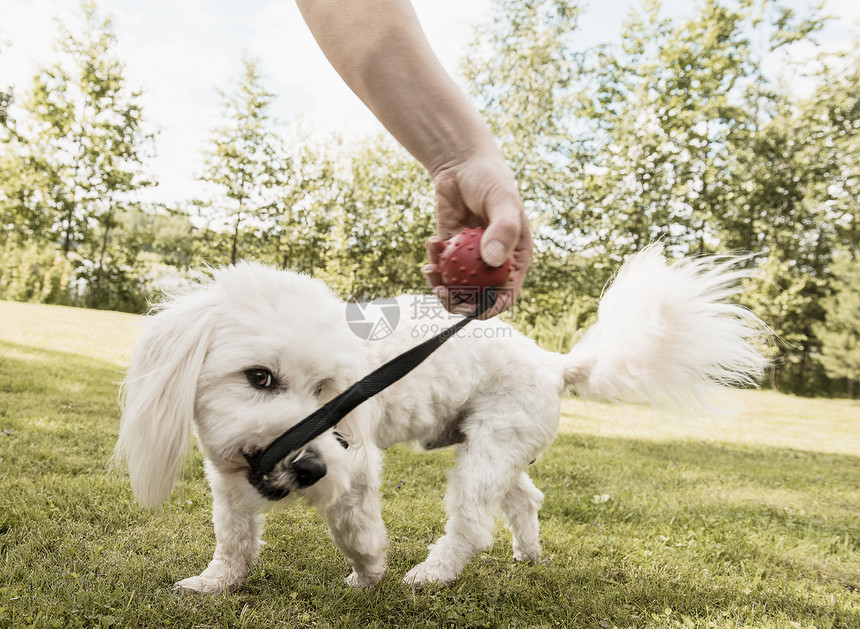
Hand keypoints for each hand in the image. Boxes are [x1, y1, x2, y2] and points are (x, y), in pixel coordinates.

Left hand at [421, 153, 532, 318]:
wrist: (462, 164)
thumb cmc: (490, 180)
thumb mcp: (502, 201)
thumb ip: (503, 229)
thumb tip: (493, 260)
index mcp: (515, 258)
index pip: (506, 294)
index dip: (491, 308)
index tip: (471, 311)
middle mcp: (494, 263)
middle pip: (478, 296)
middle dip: (458, 301)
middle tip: (441, 292)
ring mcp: (471, 258)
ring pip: (456, 286)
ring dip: (441, 285)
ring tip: (430, 270)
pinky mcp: (451, 250)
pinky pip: (441, 267)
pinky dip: (433, 262)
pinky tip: (431, 243)